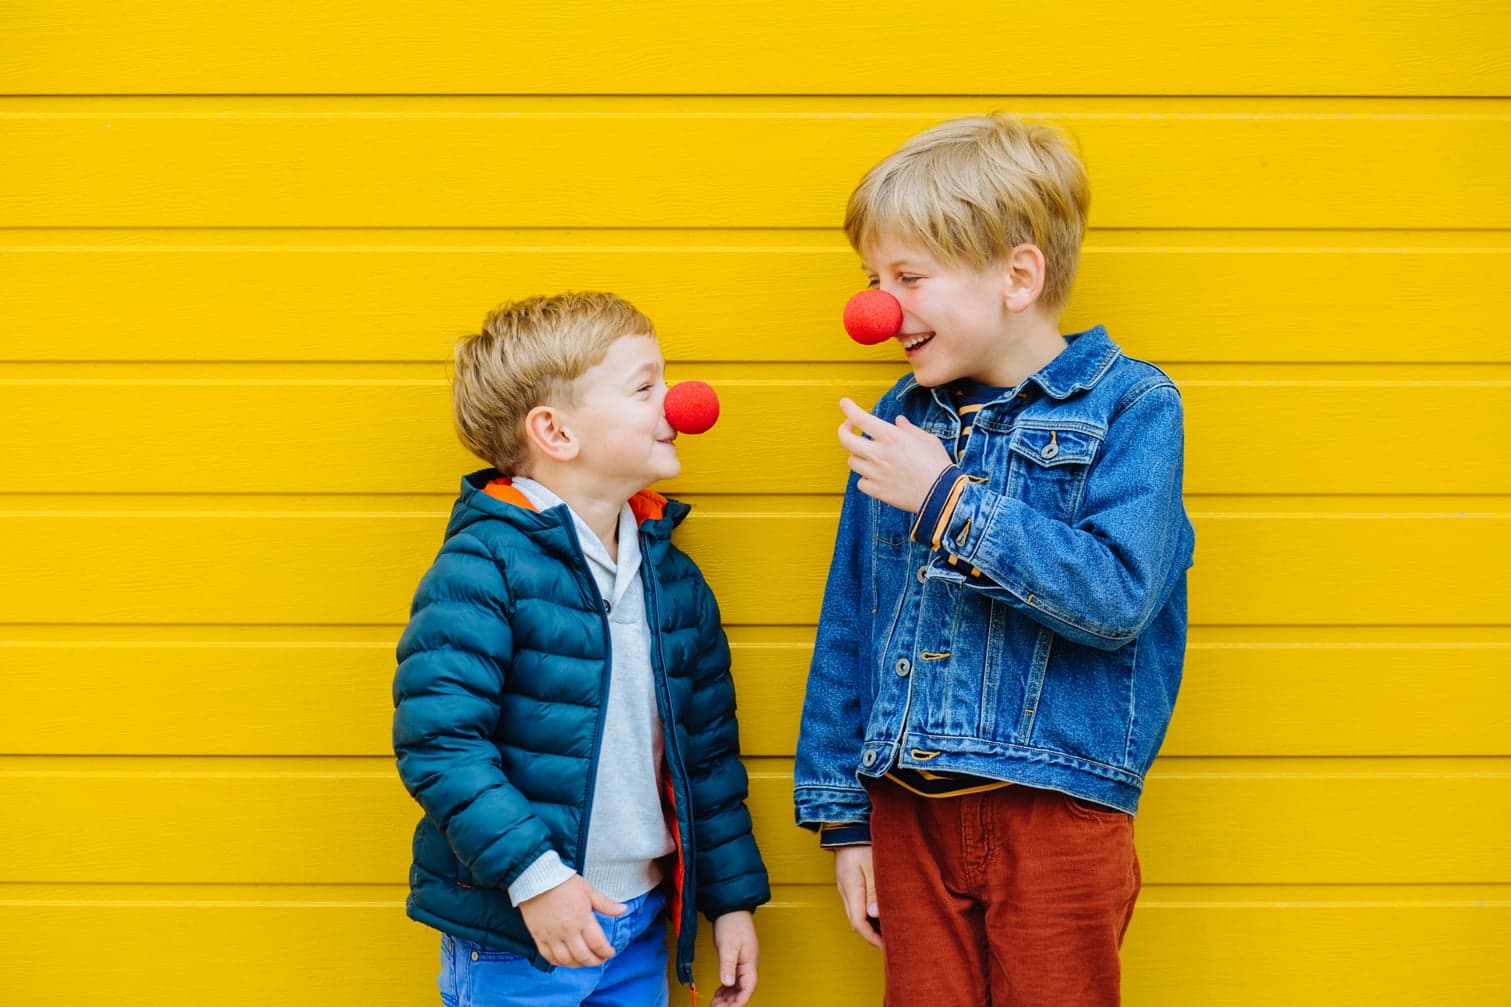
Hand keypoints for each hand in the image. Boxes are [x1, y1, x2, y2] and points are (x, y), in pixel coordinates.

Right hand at [518, 875, 625, 967]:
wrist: (537, 879)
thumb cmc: (564, 883)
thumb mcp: (589, 890)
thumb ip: (606, 904)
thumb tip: (623, 910)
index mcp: (582, 919)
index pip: (597, 944)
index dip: (606, 952)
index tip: (610, 952)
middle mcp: (567, 931)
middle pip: (583, 956)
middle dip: (595, 961)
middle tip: (600, 959)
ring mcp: (552, 936)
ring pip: (567, 960)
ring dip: (578, 964)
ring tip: (584, 961)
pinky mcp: (539, 938)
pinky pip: (549, 957)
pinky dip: (559, 963)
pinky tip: (566, 960)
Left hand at [710, 910, 758, 1006]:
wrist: (731, 908)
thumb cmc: (733, 923)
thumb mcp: (728, 945)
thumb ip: (728, 965)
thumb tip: (728, 983)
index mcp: (750, 963)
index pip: (748, 988)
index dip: (740, 1002)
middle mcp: (749, 965)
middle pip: (743, 990)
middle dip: (731, 1003)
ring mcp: (743, 963)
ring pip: (738, 987)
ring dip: (728, 998)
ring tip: (716, 1005)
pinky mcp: (737, 960)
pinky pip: (733, 980)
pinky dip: (726, 989)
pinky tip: (719, 993)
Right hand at [833, 845, 882, 949]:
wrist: (846, 822)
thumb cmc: (860, 840)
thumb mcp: (872, 865)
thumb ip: (874, 891)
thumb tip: (875, 915)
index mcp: (850, 890)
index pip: (858, 924)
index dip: (873, 939)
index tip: (888, 947)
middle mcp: (845, 891)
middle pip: (857, 921)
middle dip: (873, 935)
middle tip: (892, 941)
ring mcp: (845, 886)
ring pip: (857, 913)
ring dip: (872, 923)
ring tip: (890, 927)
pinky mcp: (849, 880)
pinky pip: (858, 902)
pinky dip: (869, 911)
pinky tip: (881, 909)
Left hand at [838, 397, 951, 513]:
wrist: (941, 495)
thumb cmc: (937, 465)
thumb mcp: (927, 439)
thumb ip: (909, 429)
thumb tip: (899, 421)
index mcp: (890, 437)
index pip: (860, 418)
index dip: (849, 408)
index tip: (844, 403)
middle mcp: (878, 453)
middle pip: (845, 440)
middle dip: (843, 430)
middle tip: (849, 428)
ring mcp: (875, 473)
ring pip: (852, 461)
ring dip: (858, 455)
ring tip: (869, 454)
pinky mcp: (876, 491)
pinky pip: (861, 482)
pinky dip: (865, 478)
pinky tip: (876, 476)